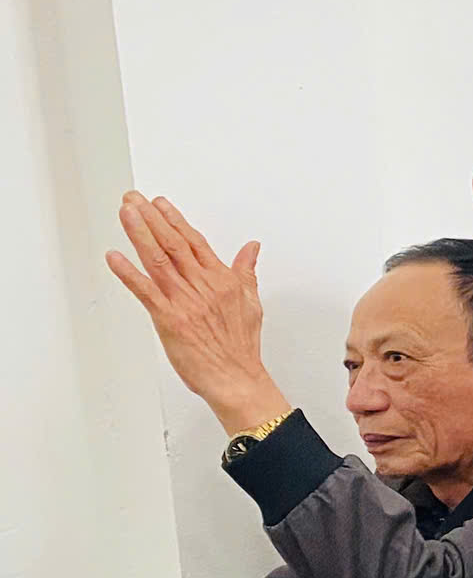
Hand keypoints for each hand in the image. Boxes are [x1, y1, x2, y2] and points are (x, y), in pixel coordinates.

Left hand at [104, 193, 292, 435]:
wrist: (236, 378)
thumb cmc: (240, 348)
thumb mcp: (251, 304)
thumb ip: (246, 272)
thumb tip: (251, 249)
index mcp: (222, 281)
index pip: (194, 242)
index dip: (174, 220)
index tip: (160, 204)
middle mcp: (202, 286)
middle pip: (173, 243)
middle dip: (152, 218)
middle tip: (134, 199)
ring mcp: (184, 301)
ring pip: (159, 259)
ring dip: (140, 233)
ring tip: (127, 213)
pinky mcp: (169, 319)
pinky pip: (145, 291)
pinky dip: (129, 273)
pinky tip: (115, 257)